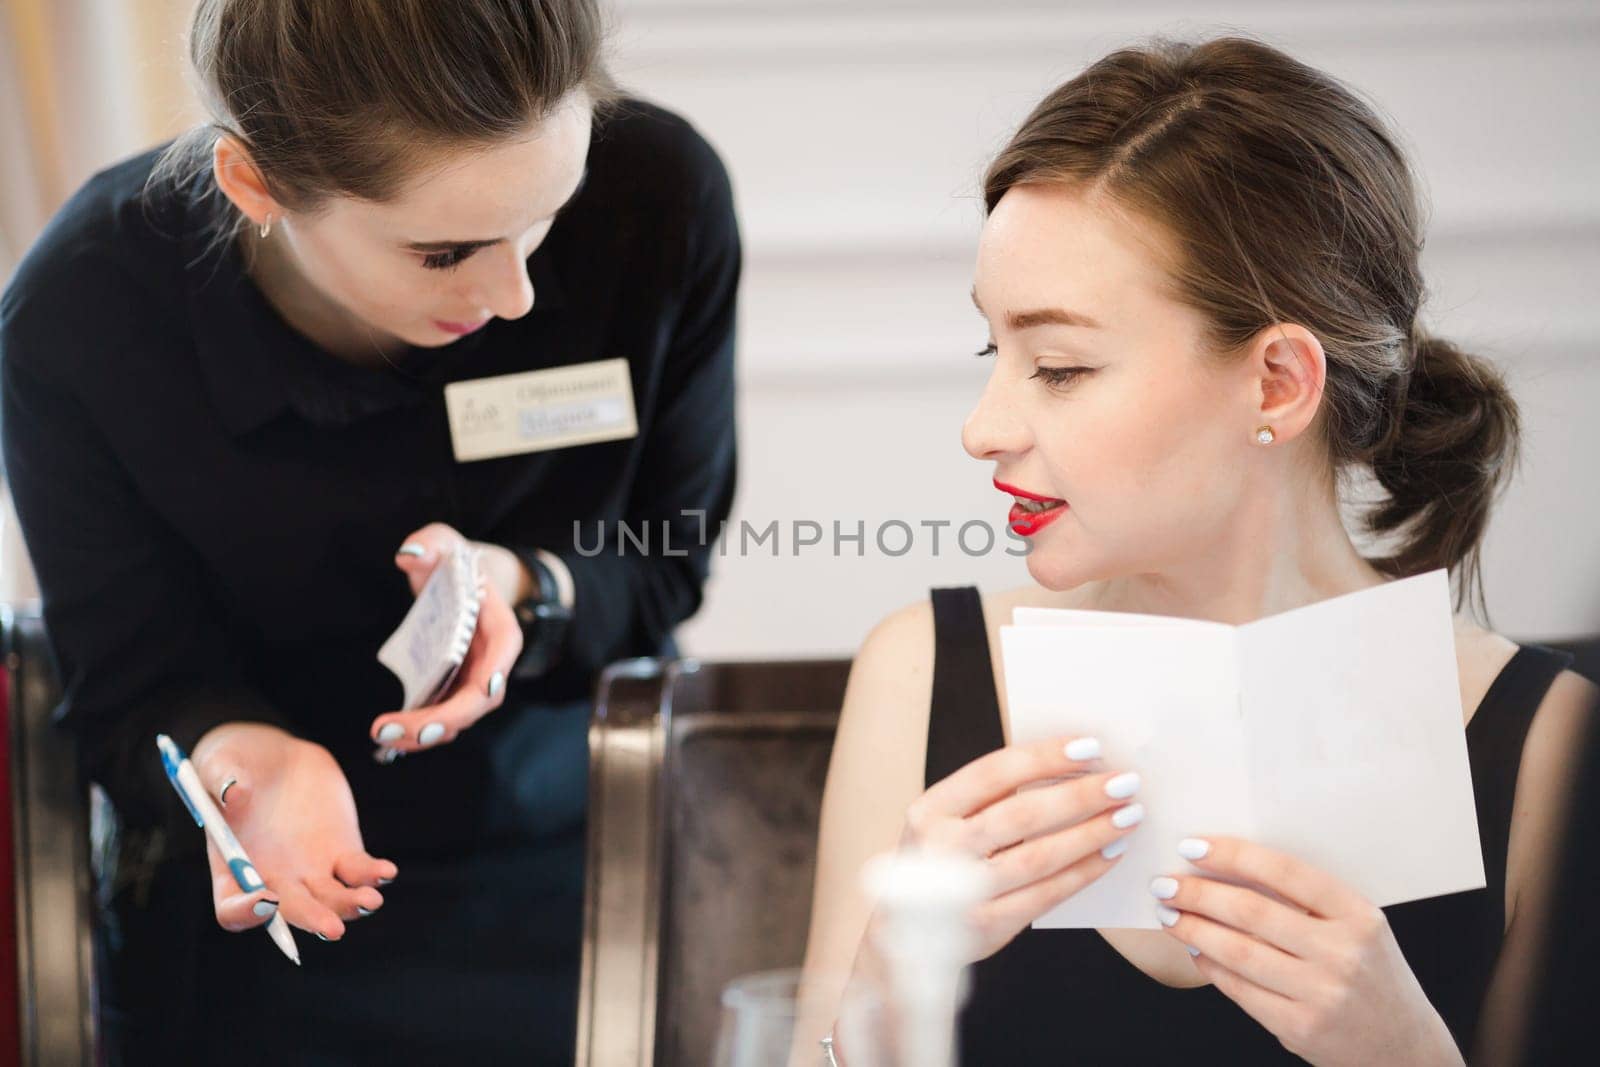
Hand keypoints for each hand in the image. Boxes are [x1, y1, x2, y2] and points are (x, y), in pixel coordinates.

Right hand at [191, 722, 396, 939]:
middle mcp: (273, 880)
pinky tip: (386, 871)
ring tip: (369, 899)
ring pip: (333, 899)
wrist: (273, 758)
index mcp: (232, 871)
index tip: (265, 900)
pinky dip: (373, 874)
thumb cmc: (233, 766)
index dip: (246, 913)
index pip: (233, 909)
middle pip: (293, 912)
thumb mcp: (218, 765)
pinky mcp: (342, 851)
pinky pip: (359, 871)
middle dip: (313, 919)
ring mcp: (311, 869)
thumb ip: (220, 780)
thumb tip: (232, 792)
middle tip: (332, 927)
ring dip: (351, 905)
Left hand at [367, 522, 525, 753]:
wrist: (463, 580)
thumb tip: (410, 555)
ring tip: (384, 735)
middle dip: (441, 721)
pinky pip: (439, 717)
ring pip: (457, 717)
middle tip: (393, 731)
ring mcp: (471, 679)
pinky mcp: (450, 690)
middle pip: (477, 701)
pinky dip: (417, 729)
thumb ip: (430, 542)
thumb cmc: (457, 563)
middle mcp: (491, 661)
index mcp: (498, 627)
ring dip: (424, 733)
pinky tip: (386, 735)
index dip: (491, 677)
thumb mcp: (445, 542)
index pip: (502, 655)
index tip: (476, 692)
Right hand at [898, 734, 1142, 959]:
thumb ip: (991, 797)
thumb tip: (1068, 764)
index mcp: (930, 810)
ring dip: (1090, 834)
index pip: (994, 772)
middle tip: (1123, 783)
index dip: (1044, 757)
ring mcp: (962, 891)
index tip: (1091, 747)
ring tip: (1127, 816)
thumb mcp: (946, 822)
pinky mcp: (986, 925)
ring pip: (1039, 857)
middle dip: (1079, 795)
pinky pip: (1046, 895)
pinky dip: (1082, 873)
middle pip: (1022, 814)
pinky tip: (1108, 855)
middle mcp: (941, 849)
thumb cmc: (941, 861)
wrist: (905, 934)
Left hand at [1153, 836, 1460, 1065]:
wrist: (1405, 1048)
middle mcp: (1342, 953)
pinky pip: (1240, 990)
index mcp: (1358, 915)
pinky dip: (1210, 967)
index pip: (1285, 872)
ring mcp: (1321, 993)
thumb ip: (1307, 902)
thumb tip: (1227, 871)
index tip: (1191, 846)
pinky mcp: (1300, 1027)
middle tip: (1164, 883)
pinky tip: (1194, 951)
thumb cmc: (1371, 974)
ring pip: (1238, 952)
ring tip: (1168, 914)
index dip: (1232, 855)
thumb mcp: (1358, 928)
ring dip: (1193, 929)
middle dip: (1198, 894)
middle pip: (1251, 911)